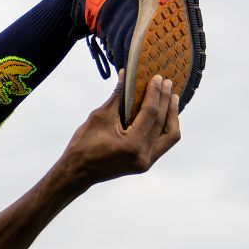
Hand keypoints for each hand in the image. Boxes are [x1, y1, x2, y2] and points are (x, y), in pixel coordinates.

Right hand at [57, 74, 182, 189]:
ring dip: (172, 115)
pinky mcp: (144, 163)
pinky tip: (165, 115)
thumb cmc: (83, 146)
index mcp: (131, 144)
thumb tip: (125, 75)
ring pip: (170, 135)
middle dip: (165, 100)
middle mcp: (142, 155)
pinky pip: (163, 143)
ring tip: (172, 98)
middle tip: (167, 82)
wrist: (77, 173)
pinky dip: (165, 128)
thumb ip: (117, 97)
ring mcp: (145, 161)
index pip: (150, 113)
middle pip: (162, 122)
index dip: (155, 93)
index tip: (157, 78)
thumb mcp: (99, 117)